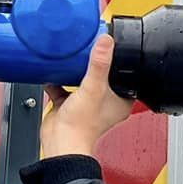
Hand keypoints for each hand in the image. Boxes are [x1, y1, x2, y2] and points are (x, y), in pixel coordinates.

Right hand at [42, 35, 134, 161]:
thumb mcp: (94, 88)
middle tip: (94, 47)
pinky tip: (56, 69)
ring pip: (84, 80)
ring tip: (76, 54)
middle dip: (98, 62)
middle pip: (104, 76)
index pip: (127, 76)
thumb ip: (99, 64)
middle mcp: (105, 103)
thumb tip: (106, 42)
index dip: (123, 62)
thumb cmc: (81, 126)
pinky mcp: (69, 105)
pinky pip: (65, 87)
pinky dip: (60, 79)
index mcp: (120, 101)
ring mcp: (87, 104)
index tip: (117, 47)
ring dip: (79, 69)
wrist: (59, 141)